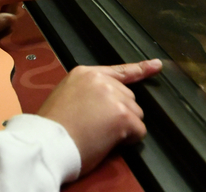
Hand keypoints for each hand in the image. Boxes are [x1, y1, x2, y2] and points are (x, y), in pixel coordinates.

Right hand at [38, 59, 162, 176]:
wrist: (48, 141)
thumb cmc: (53, 126)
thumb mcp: (66, 96)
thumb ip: (88, 92)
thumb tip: (107, 105)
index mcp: (84, 73)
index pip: (119, 70)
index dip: (140, 68)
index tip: (157, 65)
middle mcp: (100, 80)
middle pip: (128, 97)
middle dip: (120, 113)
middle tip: (96, 126)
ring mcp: (113, 96)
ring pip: (135, 114)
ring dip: (124, 126)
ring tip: (98, 133)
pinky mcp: (122, 115)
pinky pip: (139, 130)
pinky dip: (128, 139)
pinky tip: (108, 140)